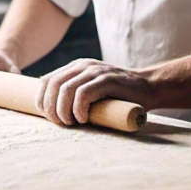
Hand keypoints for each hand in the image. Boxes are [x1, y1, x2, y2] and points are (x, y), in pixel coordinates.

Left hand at [36, 59, 151, 125]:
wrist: (148, 87)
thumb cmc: (118, 96)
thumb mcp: (93, 91)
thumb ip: (76, 95)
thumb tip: (53, 114)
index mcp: (76, 67)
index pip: (47, 80)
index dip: (42, 99)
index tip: (47, 116)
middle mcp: (82, 66)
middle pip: (53, 85)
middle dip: (51, 107)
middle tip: (60, 123)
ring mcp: (95, 71)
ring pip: (65, 89)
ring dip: (63, 110)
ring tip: (71, 122)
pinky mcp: (107, 80)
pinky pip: (83, 93)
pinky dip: (78, 109)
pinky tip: (83, 119)